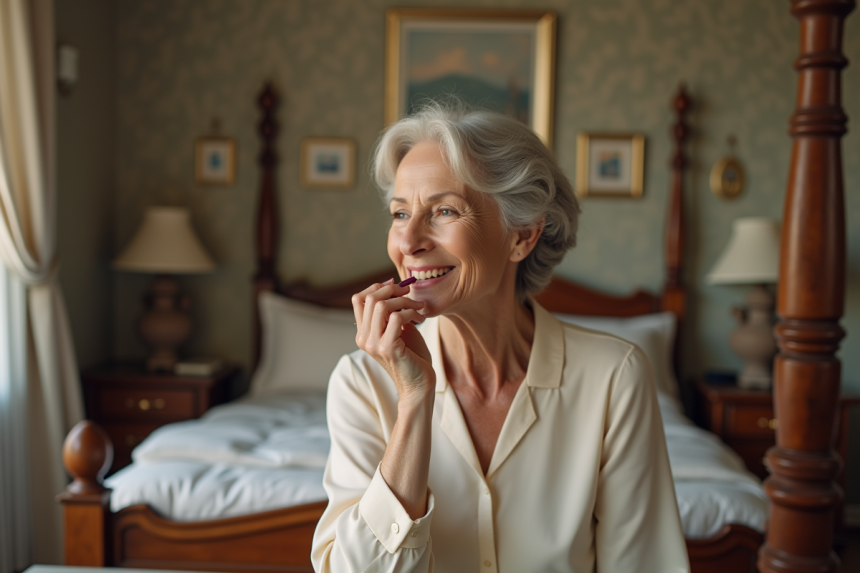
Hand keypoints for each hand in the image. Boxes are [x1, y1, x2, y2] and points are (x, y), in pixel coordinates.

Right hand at [352, 279, 434, 398]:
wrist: (419, 385)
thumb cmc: (412, 357)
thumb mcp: (399, 330)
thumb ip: (392, 313)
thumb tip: (393, 288)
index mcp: (364, 333)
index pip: (359, 299)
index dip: (377, 287)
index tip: (395, 286)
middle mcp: (364, 338)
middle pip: (369, 298)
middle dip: (392, 290)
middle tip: (409, 294)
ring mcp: (374, 344)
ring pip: (381, 305)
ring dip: (404, 301)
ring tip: (418, 307)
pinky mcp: (388, 348)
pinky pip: (396, 317)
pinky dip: (410, 313)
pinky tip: (419, 319)